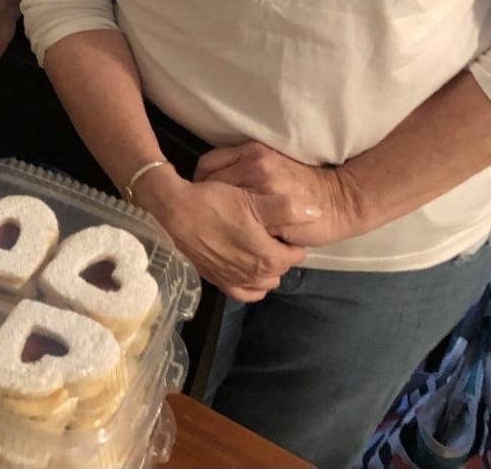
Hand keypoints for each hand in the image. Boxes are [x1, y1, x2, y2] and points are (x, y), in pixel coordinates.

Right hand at [133, 166, 319, 300]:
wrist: (174, 212)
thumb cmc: (215, 202)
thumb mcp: (252, 199)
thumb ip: (287, 208)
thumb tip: (316, 212)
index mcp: (267, 257)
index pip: (295, 254)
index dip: (293, 239)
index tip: (285, 225)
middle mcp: (253, 276)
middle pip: (279, 269)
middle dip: (281, 254)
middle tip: (273, 233)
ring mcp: (233, 281)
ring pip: (263, 283)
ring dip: (266, 270)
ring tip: (259, 248)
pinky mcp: (216, 281)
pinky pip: (243, 292)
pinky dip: (250, 285)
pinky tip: (246, 270)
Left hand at [194, 140, 364, 247]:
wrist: (337, 200)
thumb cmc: (301, 182)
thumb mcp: (269, 162)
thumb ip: (242, 166)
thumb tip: (208, 180)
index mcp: (251, 151)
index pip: (207, 164)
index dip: (199, 181)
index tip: (198, 194)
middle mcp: (254, 165)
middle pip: (209, 184)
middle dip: (202, 200)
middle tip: (204, 213)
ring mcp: (262, 189)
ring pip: (221, 204)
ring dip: (215, 217)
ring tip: (216, 226)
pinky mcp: (272, 215)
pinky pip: (241, 224)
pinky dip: (233, 233)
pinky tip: (233, 238)